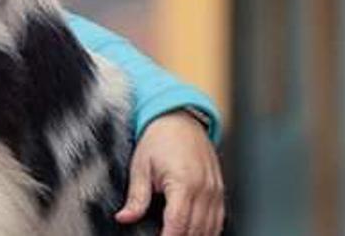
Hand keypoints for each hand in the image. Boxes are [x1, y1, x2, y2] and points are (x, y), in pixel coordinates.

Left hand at [115, 110, 223, 234]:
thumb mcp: (140, 167)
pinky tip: (194, 233)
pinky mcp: (220, 190)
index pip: (178, 223)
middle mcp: (205, 189)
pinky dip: (208, 230)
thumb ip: (136, 197)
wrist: (180, 119)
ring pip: (210, 228)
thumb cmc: (158, 140)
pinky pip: (219, 218)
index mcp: (184, 183)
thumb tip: (124, 218)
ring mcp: (215, 190)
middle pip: (195, 229)